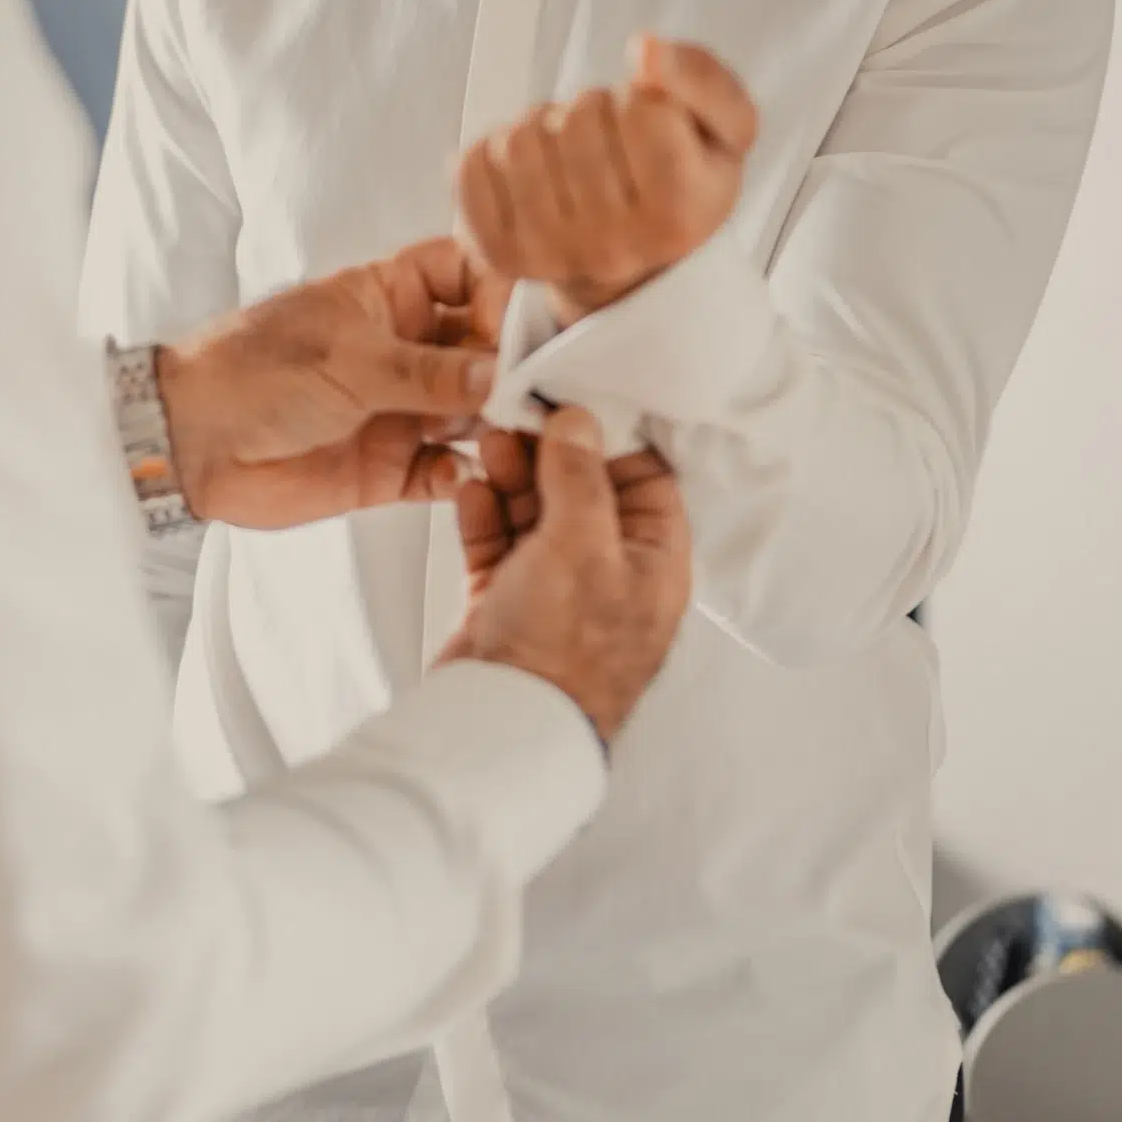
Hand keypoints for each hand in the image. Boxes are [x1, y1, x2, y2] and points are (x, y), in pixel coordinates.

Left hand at [157, 236, 503, 529]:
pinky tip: (466, 475)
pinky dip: (464, 474)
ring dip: (498, 423)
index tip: (526, 322)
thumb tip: (502, 373)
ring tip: (518, 435)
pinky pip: (447, 470)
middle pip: (484, 346)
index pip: (467, 274)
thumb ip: (429, 372)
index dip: (501, 291)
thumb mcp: (349, 359)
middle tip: (544, 388)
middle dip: (514, 365)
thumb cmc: (253, 372)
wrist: (191, 444)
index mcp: (389, 296)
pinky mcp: (390, 467)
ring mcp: (401, 408)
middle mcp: (404, 349)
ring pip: (475, 411)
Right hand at [439, 414, 691, 743]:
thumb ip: (581, 476)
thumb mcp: (582, 546)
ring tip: (487, 441)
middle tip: (514, 413)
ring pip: (534, 510)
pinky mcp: (508, 601)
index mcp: (652, 561)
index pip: (643, 476)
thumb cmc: (562, 653)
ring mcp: (555, 588)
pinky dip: (483, 512)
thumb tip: (579, 421)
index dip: (608, 433)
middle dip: (547, 450)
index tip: (571, 394)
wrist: (501, 726)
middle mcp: (608, 571)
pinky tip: (469, 487)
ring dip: (510, 474)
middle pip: (581, 488)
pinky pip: (497, 540)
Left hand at [457, 36, 757, 321]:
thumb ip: (700, 76)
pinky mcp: (499, 253)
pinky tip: (531, 172)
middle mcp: (616, 246)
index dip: (643, 98)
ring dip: (541, 128)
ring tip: (568, 154)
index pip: (643, 110)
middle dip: (591, 110)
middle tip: (608, 141)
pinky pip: (472, 166)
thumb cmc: (681, 181)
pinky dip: (494, 154)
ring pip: (520, 138)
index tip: (650, 125)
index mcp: (680, 213)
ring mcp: (552, 254)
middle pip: (577, 119)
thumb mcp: (726, 126)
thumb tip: (644, 50)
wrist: (637, 265)